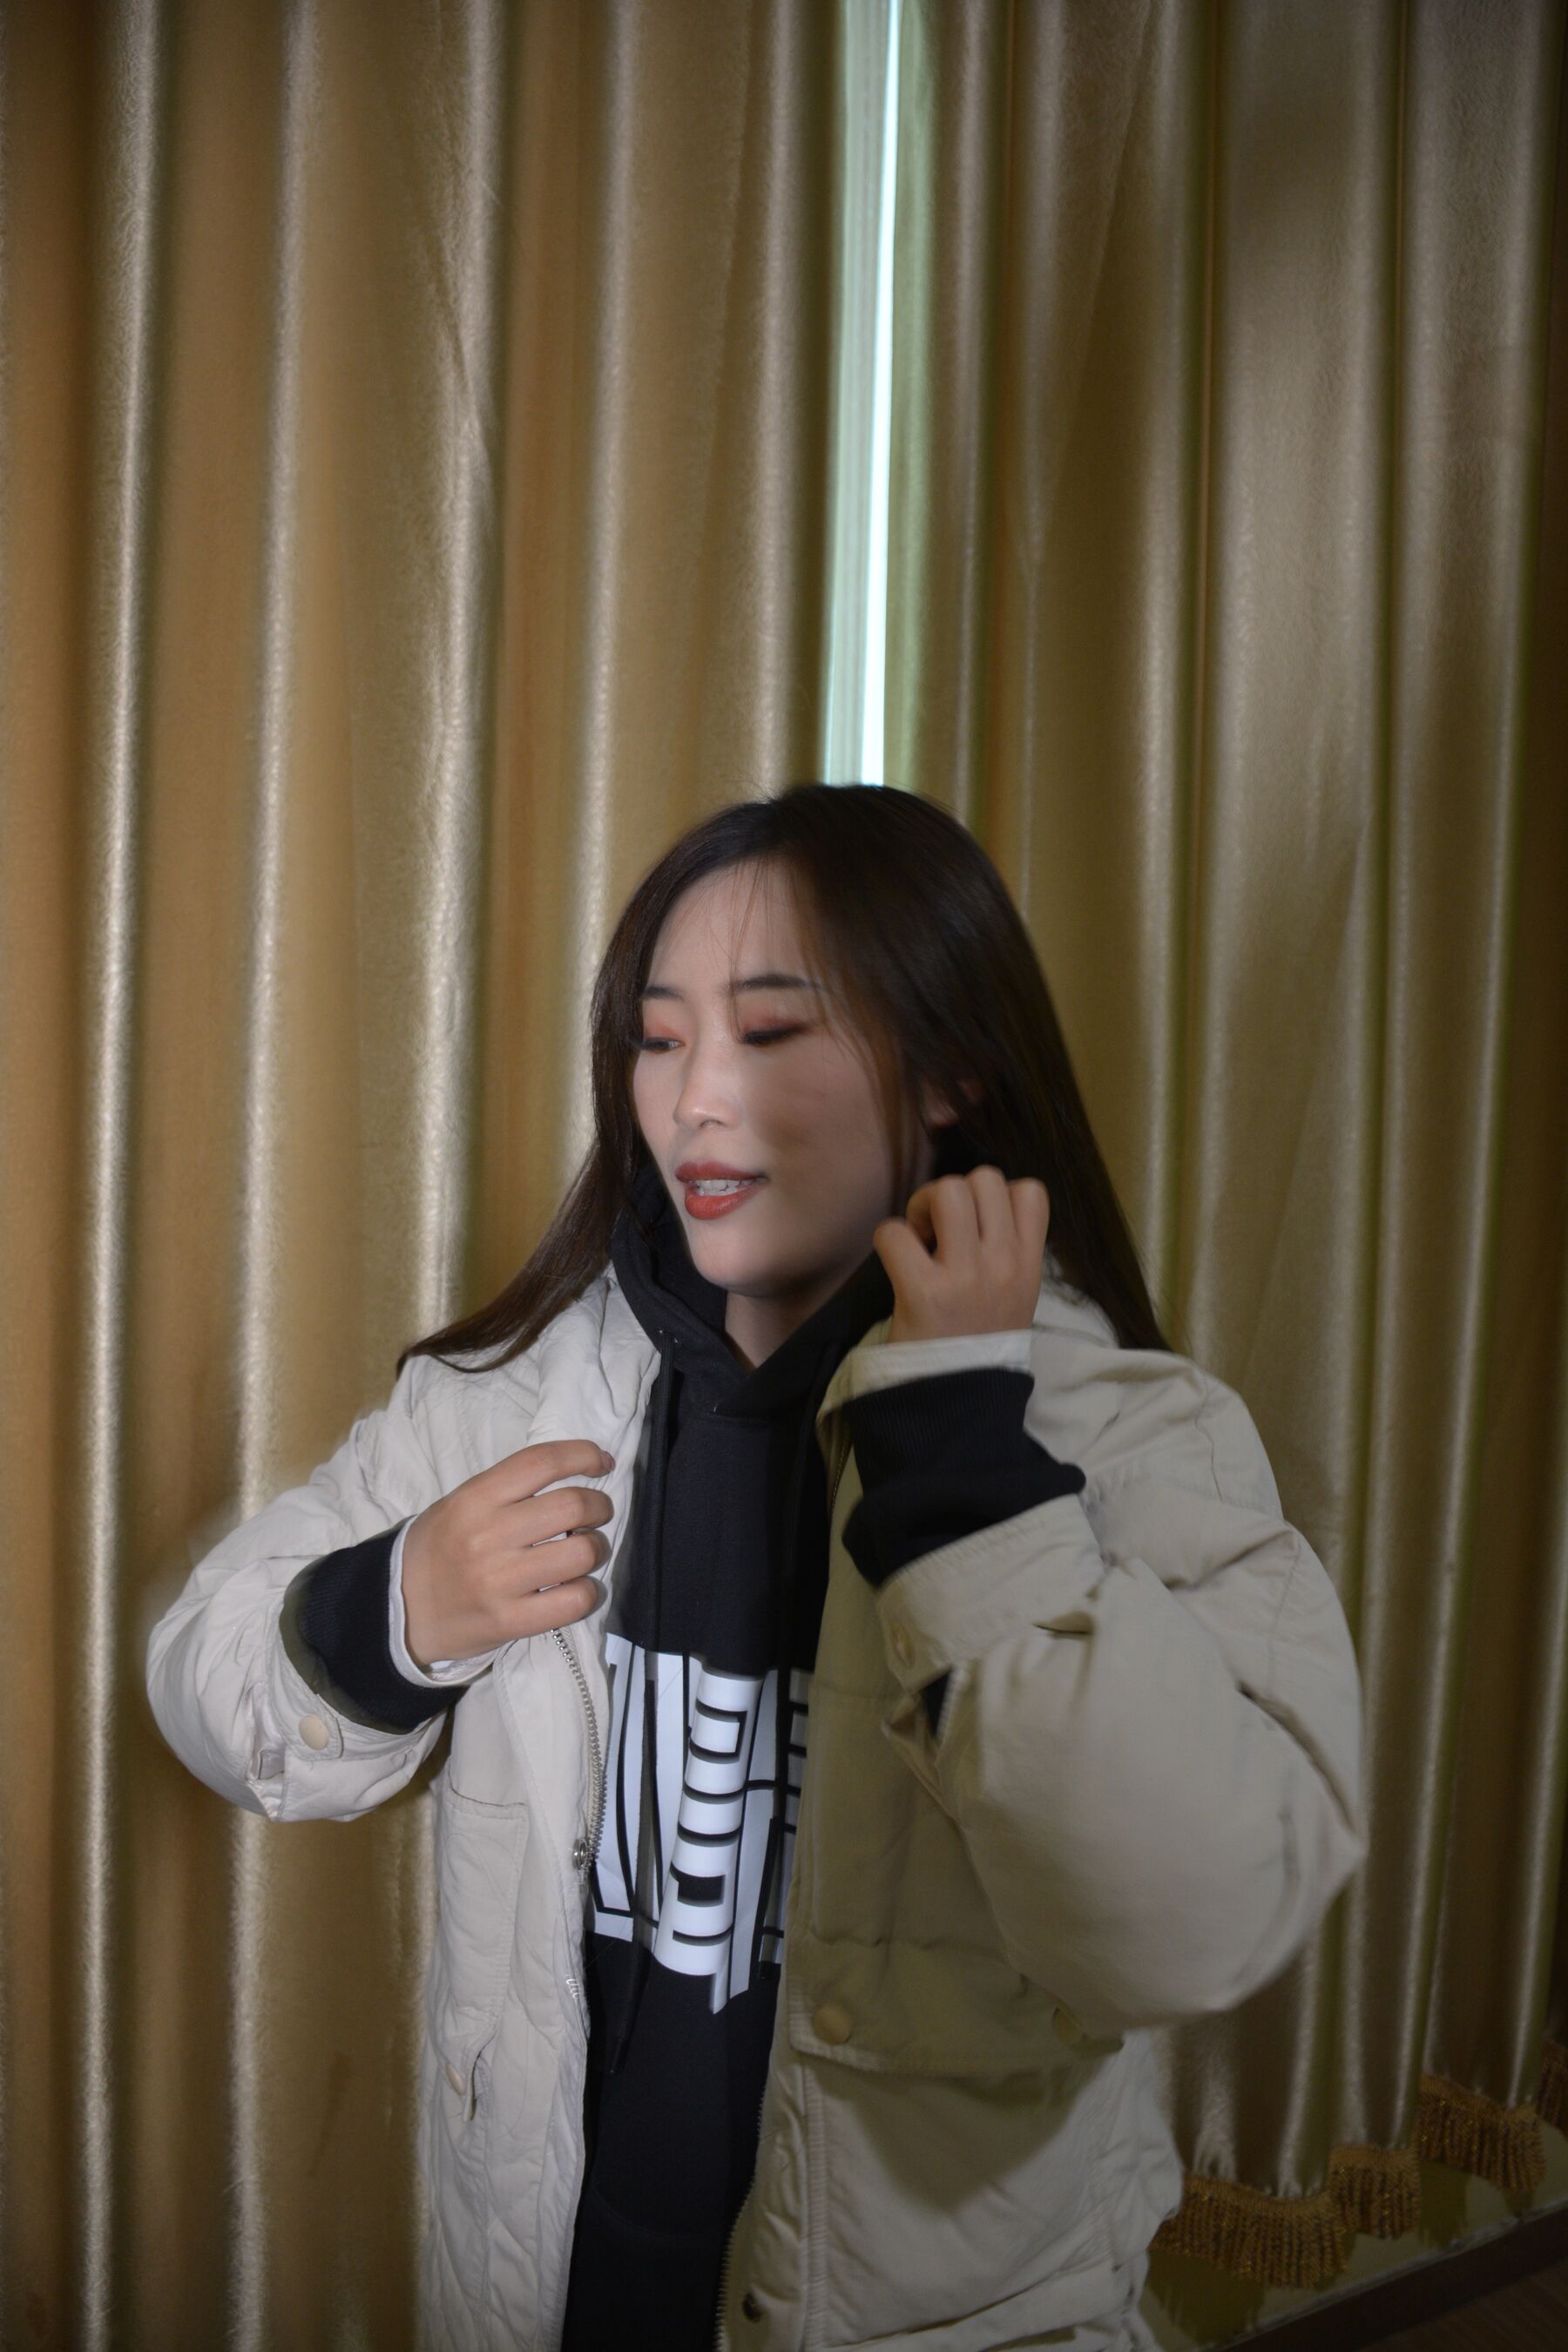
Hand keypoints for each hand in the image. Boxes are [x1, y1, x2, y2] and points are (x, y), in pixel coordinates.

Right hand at [400, 1439, 614, 1668]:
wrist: (400, 1609)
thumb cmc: (441, 1548)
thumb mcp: (461, 1504)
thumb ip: (510, 1488)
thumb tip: (576, 1472)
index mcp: (475, 1498)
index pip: (542, 1462)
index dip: (583, 1454)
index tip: (601, 1462)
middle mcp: (487, 1535)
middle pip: (573, 1505)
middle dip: (599, 1506)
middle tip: (597, 1514)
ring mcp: (499, 1581)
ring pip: (583, 1552)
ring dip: (597, 1548)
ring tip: (585, 1552)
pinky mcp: (509, 1621)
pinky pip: (574, 1600)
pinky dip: (587, 1591)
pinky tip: (577, 1587)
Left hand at [871, 1166, 1050, 1345]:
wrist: (957, 1405)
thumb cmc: (978, 1344)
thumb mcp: (1015, 1297)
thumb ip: (1004, 1251)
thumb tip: (968, 1206)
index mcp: (1029, 1265)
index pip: (1030, 1191)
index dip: (996, 1194)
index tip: (975, 1225)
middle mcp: (1004, 1265)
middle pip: (984, 1179)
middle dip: (951, 1193)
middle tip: (937, 1230)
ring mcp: (966, 1277)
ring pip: (947, 1190)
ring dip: (922, 1205)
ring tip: (919, 1239)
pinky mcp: (923, 1292)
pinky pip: (895, 1232)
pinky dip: (887, 1239)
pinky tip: (896, 1264)